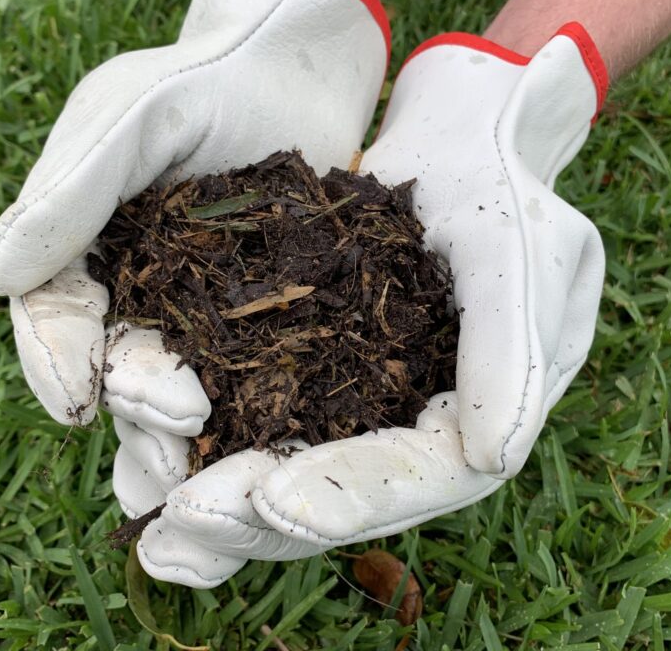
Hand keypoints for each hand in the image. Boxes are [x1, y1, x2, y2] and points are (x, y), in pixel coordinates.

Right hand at [0, 0, 388, 424]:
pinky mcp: (268, 315)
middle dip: (135, 403)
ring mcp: (202, 308)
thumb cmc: (204, 75)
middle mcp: (136, 288)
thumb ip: (72, 188)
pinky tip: (267, 452)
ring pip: (180, 382)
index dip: (57, 358)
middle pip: (118, 362)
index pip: (54, 314)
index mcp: (84, 247)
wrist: (295, 61)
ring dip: (183, 432)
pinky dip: (254, 413)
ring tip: (201, 474)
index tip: (74, 398)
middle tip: (174, 430)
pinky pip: (253, 372)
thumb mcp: (130, 117)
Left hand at [117, 24, 607, 586]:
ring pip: (293, 473)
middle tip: (183, 527)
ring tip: (155, 534)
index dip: (348, 498)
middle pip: (342, 497)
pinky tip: (152, 466)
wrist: (460, 137)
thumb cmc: (500, 187)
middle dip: (264, 518)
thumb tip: (491, 460)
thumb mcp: (518, 256)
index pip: (417, 478)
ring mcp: (364, 404)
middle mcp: (417, 429)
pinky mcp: (317, 371)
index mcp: (480, 418)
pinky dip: (213, 446)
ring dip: (227, 508)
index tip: (270, 503)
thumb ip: (511, 354)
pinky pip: (264, 423)